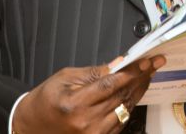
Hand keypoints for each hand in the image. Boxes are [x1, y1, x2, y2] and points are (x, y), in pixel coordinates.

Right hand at [12, 55, 164, 132]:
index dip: (132, 71)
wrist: (32, 124)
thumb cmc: (46, 99)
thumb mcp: (66, 77)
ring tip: (147, 75)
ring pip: (125, 109)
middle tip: (153, 64)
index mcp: (75, 104)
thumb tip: (119, 63)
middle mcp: (85, 122)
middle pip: (121, 96)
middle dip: (140, 77)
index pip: (111, 84)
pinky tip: (134, 92)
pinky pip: (121, 121)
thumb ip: (94, 72)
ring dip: (138, 91)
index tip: (147, 61)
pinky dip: (129, 105)